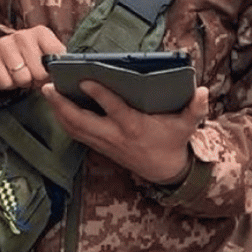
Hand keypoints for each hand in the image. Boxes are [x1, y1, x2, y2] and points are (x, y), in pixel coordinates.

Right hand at [0, 25, 65, 91]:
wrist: (5, 54)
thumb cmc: (33, 57)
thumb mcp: (48, 55)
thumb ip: (59, 61)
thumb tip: (66, 73)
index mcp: (41, 33)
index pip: (55, 55)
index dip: (53, 70)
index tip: (48, 70)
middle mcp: (22, 35)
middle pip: (38, 71)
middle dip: (37, 79)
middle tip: (34, 75)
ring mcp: (4, 44)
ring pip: (21, 77)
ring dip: (23, 82)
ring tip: (23, 75)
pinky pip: (4, 82)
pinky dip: (8, 85)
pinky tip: (9, 76)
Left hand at [42, 80, 210, 184]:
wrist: (166, 172)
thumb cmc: (174, 142)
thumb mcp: (187, 125)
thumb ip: (195, 108)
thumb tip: (204, 91)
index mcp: (133, 126)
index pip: (112, 108)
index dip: (98, 93)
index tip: (84, 78)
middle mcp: (114, 135)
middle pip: (81, 121)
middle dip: (62, 105)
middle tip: (48, 86)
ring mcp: (105, 143)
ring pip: (74, 128)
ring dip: (58, 111)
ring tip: (48, 92)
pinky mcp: (100, 147)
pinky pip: (76, 134)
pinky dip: (64, 120)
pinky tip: (57, 107)